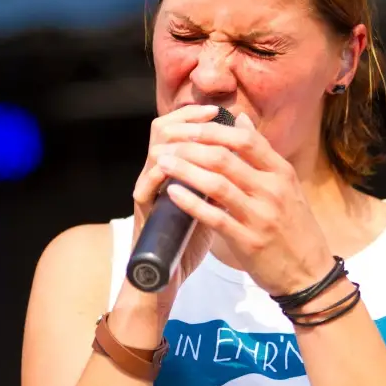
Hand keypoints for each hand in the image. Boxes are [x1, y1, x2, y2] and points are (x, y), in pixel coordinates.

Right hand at [124, 104, 220, 309]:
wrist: (167, 275)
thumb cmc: (190, 237)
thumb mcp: (211, 202)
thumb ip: (221, 176)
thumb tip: (242, 153)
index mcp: (177, 170)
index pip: (178, 128)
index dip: (196, 116)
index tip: (219, 110)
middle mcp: (159, 175)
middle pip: (162, 130)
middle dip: (188, 120)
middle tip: (210, 115)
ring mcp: (149, 192)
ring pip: (154, 153)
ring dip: (177, 142)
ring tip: (199, 137)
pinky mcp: (144, 213)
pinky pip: (145, 187)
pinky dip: (161, 175)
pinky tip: (180, 169)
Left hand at [150, 112, 334, 295]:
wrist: (310, 274)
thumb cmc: (294, 226)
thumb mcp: (287, 185)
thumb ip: (262, 154)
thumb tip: (241, 119)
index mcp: (281, 173)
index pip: (246, 140)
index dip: (213, 129)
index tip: (188, 127)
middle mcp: (272, 190)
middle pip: (225, 158)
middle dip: (190, 147)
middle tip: (166, 143)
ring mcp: (260, 216)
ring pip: (217, 184)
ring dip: (185, 170)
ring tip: (162, 162)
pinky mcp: (248, 242)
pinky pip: (215, 217)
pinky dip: (191, 203)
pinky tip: (171, 193)